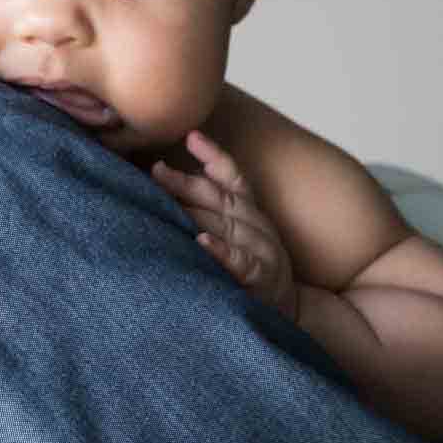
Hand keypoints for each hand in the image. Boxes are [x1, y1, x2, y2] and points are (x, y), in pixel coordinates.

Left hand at [152, 130, 298, 320]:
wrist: (287, 307)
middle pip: (218, 198)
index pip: (232, 177)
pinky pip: (240, 261)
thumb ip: (212, 207)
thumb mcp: (239, 230)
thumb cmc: (252, 264)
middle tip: (156, 170)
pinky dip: (221, 250)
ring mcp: (262, 250)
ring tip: (168, 200)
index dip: (214, 154)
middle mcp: (256, 224)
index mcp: (248, 211)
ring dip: (196, 212)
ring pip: (226, 225)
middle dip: (185, 183)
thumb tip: (170, 179)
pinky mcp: (261, 278)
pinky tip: (202, 242)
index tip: (191, 135)